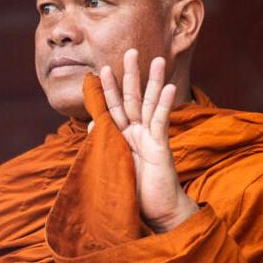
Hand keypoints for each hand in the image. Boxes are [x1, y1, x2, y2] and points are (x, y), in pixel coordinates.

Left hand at [100, 49, 197, 232]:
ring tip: (157, 60)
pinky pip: (161, 122)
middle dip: (130, 74)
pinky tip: (170, 87)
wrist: (157, 213)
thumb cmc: (134, 193)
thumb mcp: (111, 166)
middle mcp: (137, 133)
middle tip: (130, 50)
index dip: (107, 89)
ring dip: (153, 81)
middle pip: (132, 98)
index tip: (101, 69)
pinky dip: (165, 105)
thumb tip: (92, 122)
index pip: (113, 108)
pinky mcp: (161, 147)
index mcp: (123, 137)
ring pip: (150, 104)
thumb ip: (102, 143)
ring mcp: (150, 138)